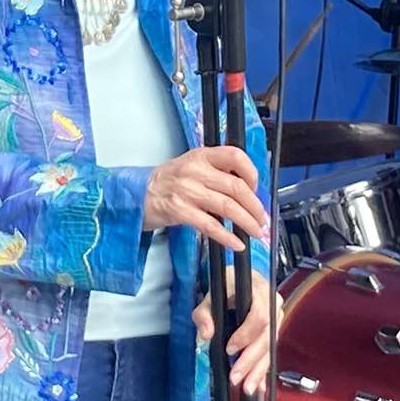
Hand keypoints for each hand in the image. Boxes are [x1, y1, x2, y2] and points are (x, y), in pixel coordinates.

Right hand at [143, 146, 267, 251]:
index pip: (235, 156)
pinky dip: (227, 237)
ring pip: (228, 206)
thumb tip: (246, 193)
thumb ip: (216, 173)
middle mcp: (196, 170)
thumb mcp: (191, 166)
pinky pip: (211, 226)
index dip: (251, 173)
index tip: (257, 189)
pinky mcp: (180, 211)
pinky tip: (237, 244)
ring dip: (247, 222)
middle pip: (236, 186)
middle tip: (263, 219)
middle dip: (255, 206)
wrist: (137, 194)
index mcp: (202, 156)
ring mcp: (187, 190)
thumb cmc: (167, 181)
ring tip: (256, 232)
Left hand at [193, 268, 281, 395]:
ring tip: (247, 388)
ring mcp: (277, 317)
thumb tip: (206, 335)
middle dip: (251, 360)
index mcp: (258, 289)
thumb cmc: (227, 286)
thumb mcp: (211, 294)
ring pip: (270, 347)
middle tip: (236, 377)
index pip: (259, 314)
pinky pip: (271, 351)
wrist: (242, 280)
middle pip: (266, 335)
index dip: (246, 334)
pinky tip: (259, 385)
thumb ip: (204, 314)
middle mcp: (273, 303)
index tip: (229, 349)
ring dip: (259, 370)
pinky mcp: (275, 330)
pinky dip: (264, 369)